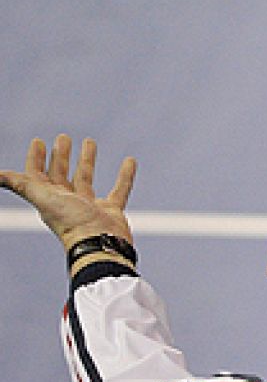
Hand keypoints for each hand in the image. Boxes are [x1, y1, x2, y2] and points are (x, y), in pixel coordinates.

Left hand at [0, 135, 135, 255]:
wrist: (100, 244)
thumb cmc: (72, 222)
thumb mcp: (44, 198)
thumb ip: (22, 185)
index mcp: (49, 198)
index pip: (37, 175)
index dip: (35, 159)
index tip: (39, 142)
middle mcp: (67, 201)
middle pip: (60, 174)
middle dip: (60, 156)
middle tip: (63, 138)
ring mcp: (89, 206)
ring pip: (86, 179)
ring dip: (87, 161)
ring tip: (89, 142)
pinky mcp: (111, 211)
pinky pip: (119, 189)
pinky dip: (124, 176)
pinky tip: (130, 161)